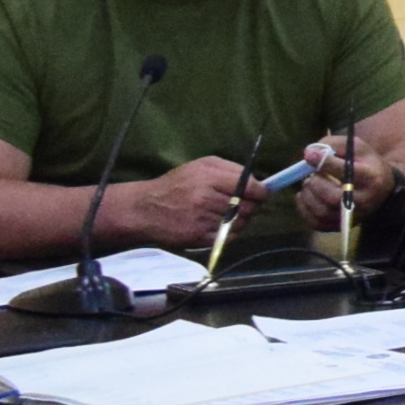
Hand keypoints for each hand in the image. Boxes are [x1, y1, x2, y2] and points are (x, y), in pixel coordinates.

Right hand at [110, 157, 254, 250]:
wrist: (143, 210)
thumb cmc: (175, 185)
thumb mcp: (200, 166)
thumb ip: (230, 170)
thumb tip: (257, 182)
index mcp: (208, 177)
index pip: (250, 187)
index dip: (261, 193)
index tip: (261, 194)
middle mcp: (206, 198)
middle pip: (248, 207)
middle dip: (252, 207)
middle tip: (245, 206)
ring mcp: (202, 219)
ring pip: (240, 223)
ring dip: (240, 221)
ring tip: (228, 215)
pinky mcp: (198, 237)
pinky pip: (228, 237)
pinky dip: (229, 233)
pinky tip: (219, 226)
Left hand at [295, 136, 404, 215]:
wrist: (382, 190)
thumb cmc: (366, 164)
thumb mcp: (357, 148)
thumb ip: (334, 144)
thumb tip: (309, 151)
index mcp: (371, 177)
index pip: (347, 172)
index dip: (325, 162)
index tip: (310, 155)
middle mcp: (364, 200)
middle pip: (333, 197)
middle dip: (316, 184)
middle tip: (310, 176)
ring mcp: (352, 216)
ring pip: (323, 212)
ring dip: (308, 196)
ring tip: (308, 184)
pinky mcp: (341, 226)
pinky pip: (316, 223)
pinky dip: (304, 210)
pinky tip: (304, 197)